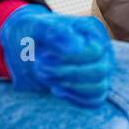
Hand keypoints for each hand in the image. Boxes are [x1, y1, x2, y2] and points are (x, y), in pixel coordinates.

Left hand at [0, 5, 115, 107]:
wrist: (26, 47)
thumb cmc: (34, 33)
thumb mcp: (38, 27)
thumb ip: (56, 32)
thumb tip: (76, 46)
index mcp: (93, 31)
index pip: (94, 52)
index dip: (69, 59)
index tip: (43, 55)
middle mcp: (102, 50)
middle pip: (100, 71)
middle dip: (66, 74)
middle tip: (40, 67)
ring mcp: (100, 69)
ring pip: (99, 88)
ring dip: (70, 87)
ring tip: (46, 77)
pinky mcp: (92, 86)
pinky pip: (94, 100)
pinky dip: (75, 98)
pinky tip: (55, 89)